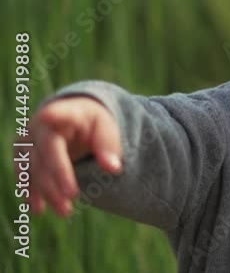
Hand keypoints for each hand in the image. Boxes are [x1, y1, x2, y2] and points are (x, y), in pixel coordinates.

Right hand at [26, 96, 122, 216]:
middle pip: (46, 151)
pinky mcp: (23, 154)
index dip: (54, 115)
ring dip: (45, 190)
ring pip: (32, 166)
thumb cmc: (93, 124)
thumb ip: (109, 146)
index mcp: (68, 112)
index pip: (61, 113)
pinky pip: (23, 173)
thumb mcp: (107, 129)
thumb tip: (113, 168)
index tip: (48, 115)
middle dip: (57, 176)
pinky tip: (38, 207)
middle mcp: (42, 124)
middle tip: (72, 198)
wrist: (74, 121)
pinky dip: (30, 191)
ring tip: (64, 211)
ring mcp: (29, 139)